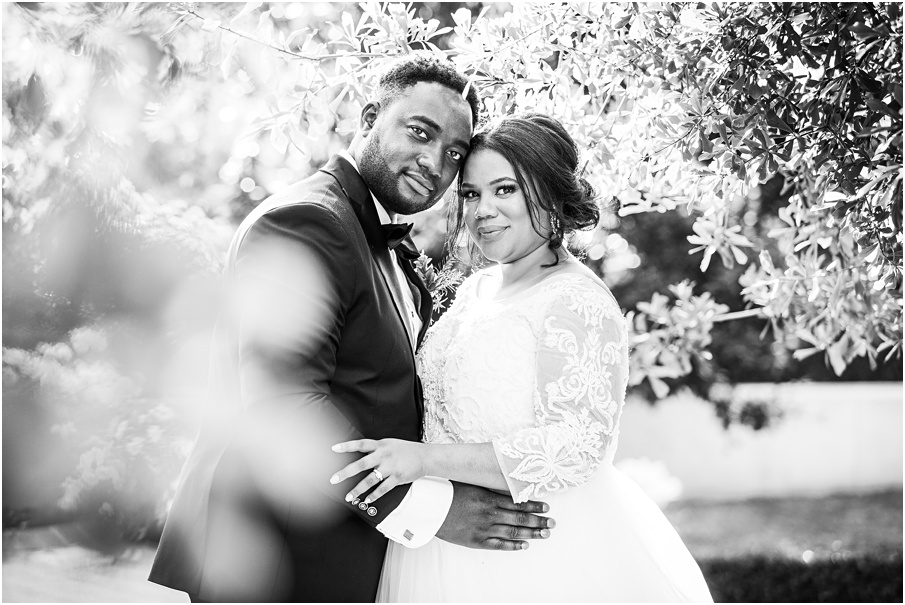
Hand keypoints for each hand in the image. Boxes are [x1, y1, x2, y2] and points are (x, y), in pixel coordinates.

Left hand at [330, 438, 424, 502]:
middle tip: (334, 479)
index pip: (360, 444)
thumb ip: (375, 448)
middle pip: (361, 464)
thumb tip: (360, 452)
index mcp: (380, 445)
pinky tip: (367, 500)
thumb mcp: (389, 444)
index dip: (347, 446)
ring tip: (349, 496)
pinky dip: (374, 496)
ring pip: (370, 480)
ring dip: (358, 490)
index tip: (334, 448)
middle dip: (346, 472)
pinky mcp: (397, 478)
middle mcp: (383, 455)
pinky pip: (382, 489)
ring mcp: (390, 467)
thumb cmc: (406, 450)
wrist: (425, 456)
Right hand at [436, 482, 554, 550]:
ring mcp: (483, 529)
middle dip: (539, 521)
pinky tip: (525, 545)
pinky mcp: (476, 541)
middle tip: (552, 523)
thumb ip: (489, 486)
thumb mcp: (471, 484)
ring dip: (531, 533)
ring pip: (513, 532)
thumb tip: (507, 482)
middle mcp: (489, 514)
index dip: (533, 505)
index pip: (517, 503)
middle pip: (520, 519)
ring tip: (545, 534)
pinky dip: (513, 546)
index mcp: (488, 497)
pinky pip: (499, 545)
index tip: (546, 507)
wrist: (430, 508)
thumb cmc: (449, 492)